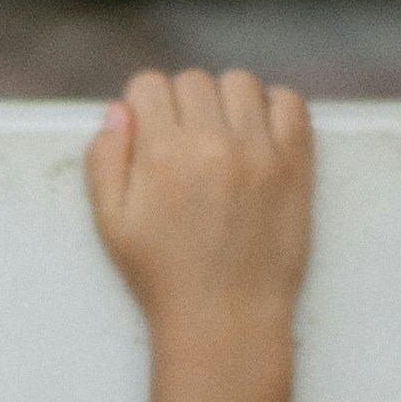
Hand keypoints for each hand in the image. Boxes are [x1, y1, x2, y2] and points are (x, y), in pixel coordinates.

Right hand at [86, 68, 313, 338]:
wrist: (224, 321)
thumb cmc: (163, 278)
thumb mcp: (111, 225)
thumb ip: (104, 161)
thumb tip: (120, 111)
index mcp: (162, 154)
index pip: (149, 85)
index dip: (145, 107)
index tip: (151, 134)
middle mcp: (212, 144)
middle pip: (194, 80)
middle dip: (183, 105)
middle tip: (185, 145)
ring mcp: (259, 152)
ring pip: (241, 83)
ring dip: (227, 102)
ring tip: (222, 139)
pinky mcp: (295, 166)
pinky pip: (290, 103)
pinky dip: (273, 108)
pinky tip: (258, 136)